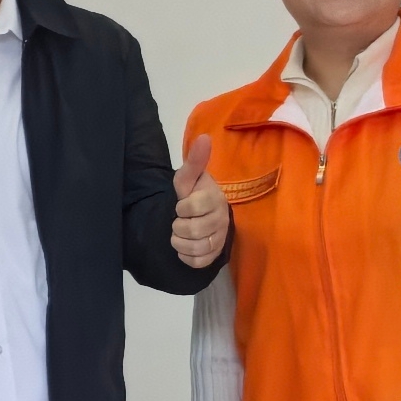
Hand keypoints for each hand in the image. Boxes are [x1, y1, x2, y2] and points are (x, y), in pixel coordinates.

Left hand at [168, 138, 228, 267]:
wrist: (201, 214)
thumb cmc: (194, 193)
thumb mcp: (188, 177)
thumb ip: (195, 161)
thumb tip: (204, 137)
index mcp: (216, 199)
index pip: (193, 206)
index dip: (181, 207)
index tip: (182, 205)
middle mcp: (222, 220)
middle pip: (193, 230)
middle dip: (178, 226)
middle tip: (179, 220)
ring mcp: (220, 239)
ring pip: (195, 248)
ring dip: (179, 242)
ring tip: (180, 233)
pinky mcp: (215, 255)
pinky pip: (198, 262)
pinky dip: (185, 256)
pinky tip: (185, 247)